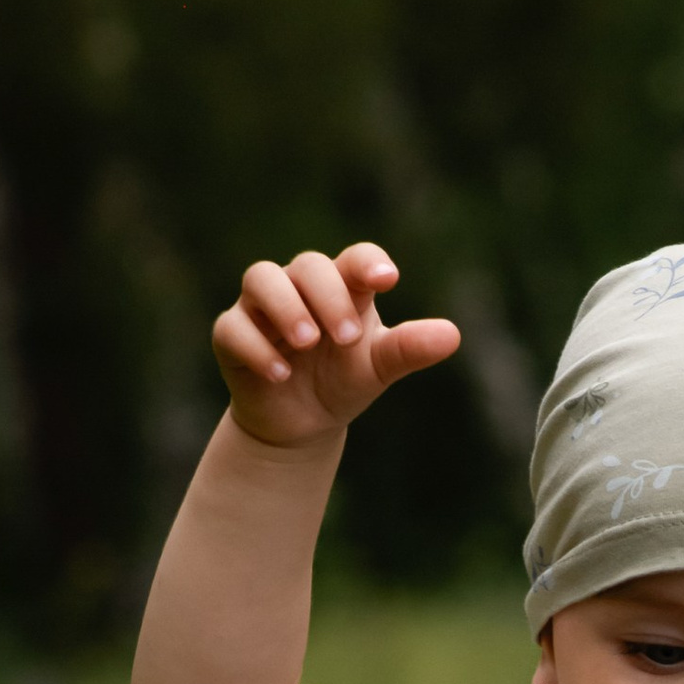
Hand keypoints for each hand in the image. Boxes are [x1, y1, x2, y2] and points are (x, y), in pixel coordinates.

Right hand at [213, 241, 460, 449]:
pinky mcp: (231, 335)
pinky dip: (255, 347)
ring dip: (285, 307)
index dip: (367, 262)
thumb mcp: (378, 368)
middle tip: (347, 337)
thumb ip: (409, 349)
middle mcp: (299, 286)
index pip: (354, 259)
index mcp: (341, 286)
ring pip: (261, 278)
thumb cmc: (342, 381)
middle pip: (307, 265)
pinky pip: (233, 327)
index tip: (388, 280)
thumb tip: (452, 336)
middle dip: (327, 296)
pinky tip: (280, 374)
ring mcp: (261, 307)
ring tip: (308, 342)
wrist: (300, 424)